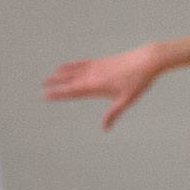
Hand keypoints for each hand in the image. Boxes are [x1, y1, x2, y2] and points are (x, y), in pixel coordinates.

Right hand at [43, 44, 161, 129]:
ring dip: (61, 73)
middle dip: (56, 83)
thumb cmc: (138, 82)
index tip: (45, 95)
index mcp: (96, 86)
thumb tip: (104, 128)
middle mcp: (92, 75)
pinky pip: (81, 63)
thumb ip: (113, 114)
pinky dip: (71, 65)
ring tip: (50, 76)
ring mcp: (95, 66)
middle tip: (43, 85)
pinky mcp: (100, 61)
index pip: (72, 91)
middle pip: (69, 79)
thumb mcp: (126, 100)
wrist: (146, 60)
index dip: (58, 93)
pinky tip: (66, 66)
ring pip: (73, 70)